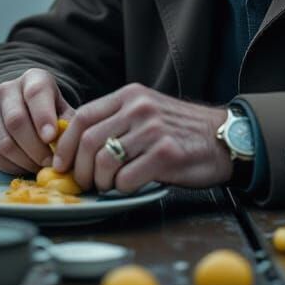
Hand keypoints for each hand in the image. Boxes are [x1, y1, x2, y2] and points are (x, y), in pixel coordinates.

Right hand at [0, 68, 74, 174]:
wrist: (26, 110)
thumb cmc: (51, 112)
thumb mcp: (65, 111)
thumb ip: (68, 125)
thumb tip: (66, 147)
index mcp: (32, 78)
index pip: (35, 94)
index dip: (43, 117)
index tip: (51, 138)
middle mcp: (6, 89)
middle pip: (16, 121)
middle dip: (36, 148)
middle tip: (50, 162)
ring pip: (4, 142)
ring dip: (24, 161)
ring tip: (40, 166)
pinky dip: (10, 167)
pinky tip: (25, 166)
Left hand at [52, 83, 232, 193]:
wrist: (223, 137)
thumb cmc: (180, 130)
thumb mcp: (146, 112)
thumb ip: (115, 121)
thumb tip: (75, 146)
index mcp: (130, 96)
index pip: (82, 116)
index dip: (66, 144)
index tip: (61, 164)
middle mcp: (139, 108)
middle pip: (89, 141)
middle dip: (80, 169)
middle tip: (84, 183)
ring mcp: (153, 130)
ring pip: (105, 161)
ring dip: (100, 181)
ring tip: (108, 186)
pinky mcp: (166, 154)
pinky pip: (127, 178)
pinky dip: (122, 188)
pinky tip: (130, 186)